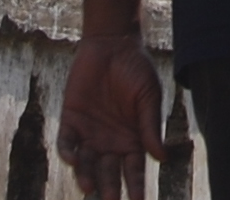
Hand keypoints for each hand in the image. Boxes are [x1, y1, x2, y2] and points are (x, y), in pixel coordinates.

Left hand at [60, 32, 167, 199]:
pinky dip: (68, 152)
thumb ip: (151, 127)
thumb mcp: (148, 97)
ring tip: (88, 188)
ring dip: (86, 176)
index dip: (135, 187)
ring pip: (86, 164)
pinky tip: (73, 159)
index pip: (133, 171)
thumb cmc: (136, 70)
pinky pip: (67, 142)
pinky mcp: (71, 120)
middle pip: (108, 174)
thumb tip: (162, 158)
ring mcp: (89, 134)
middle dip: (109, 189)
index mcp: (132, 141)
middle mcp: (110, 143)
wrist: (112, 43)